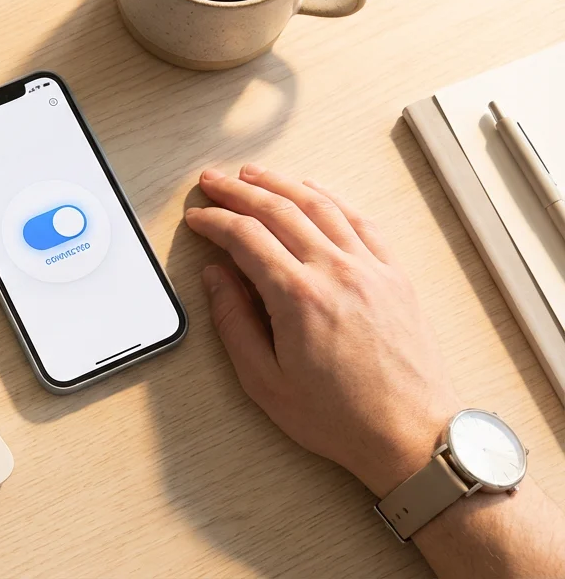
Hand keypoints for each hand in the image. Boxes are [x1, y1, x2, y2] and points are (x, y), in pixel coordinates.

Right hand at [185, 164, 462, 496]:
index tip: (197, 218)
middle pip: (279, 210)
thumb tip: (216, 278)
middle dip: (238, 191)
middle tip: (213, 181)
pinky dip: (331, 199)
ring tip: (254, 174)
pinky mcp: (394, 276)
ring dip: (281, 184)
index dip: (214, 221)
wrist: (411, 435)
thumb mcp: (265, 381)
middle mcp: (337, 272)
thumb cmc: (341, 418)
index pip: (245, 237)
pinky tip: (313, 192)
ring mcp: (371, 269)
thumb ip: (234, 322)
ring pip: (319, 206)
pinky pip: (360, 221)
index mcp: (299, 298)